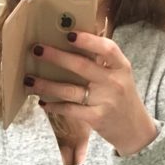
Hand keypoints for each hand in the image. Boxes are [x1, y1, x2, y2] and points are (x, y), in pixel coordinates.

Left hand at [23, 32, 157, 155]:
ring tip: (29, 80)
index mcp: (121, 67)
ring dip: (47, 85)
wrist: (135, 130)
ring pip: (70, 90)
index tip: (68, 34)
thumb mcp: (120, 76)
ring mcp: (105, 101)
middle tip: (37, 49)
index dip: (88, 40)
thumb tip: (74, 39)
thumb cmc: (122, 98)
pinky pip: (70, 110)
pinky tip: (43, 103)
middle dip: (56, 57)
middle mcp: (114, 82)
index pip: (107, 48)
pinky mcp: (96, 118)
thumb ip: (103, 61)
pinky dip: (55, 106)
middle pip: (81, 66)